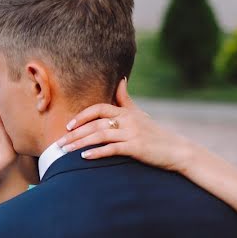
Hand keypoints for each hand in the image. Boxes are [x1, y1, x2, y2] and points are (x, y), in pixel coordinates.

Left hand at [56, 78, 193, 173]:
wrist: (177, 150)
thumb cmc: (156, 134)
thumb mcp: (140, 114)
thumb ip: (126, 100)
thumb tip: (121, 80)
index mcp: (126, 112)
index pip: (99, 108)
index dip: (82, 116)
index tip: (68, 126)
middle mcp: (128, 120)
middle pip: (95, 123)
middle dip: (75, 133)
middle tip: (59, 143)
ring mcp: (132, 133)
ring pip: (100, 135)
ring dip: (80, 143)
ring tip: (66, 151)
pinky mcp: (136, 148)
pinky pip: (112, 149)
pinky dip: (97, 152)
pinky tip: (85, 157)